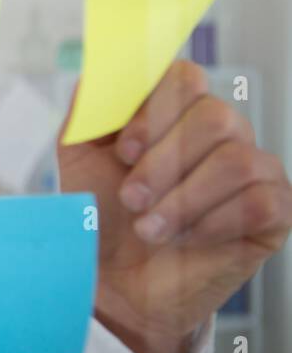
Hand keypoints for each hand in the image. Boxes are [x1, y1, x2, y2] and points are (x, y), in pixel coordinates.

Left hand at [58, 60, 291, 342]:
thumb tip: (101, 71)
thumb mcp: (79, 156)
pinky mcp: (273, 212)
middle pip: (214, 117)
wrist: (115, 282)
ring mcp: (253, 170)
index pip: (185, 77)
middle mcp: (221, 133)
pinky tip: (190, 239)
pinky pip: (259, 202)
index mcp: (175, 112)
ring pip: (236, 160)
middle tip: (131, 199)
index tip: (124, 151)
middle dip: (163, 165)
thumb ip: (89, 108)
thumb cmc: (102, 215)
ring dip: (183, 200)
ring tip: (150, 229)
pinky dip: (213, 224)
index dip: (155, 112)